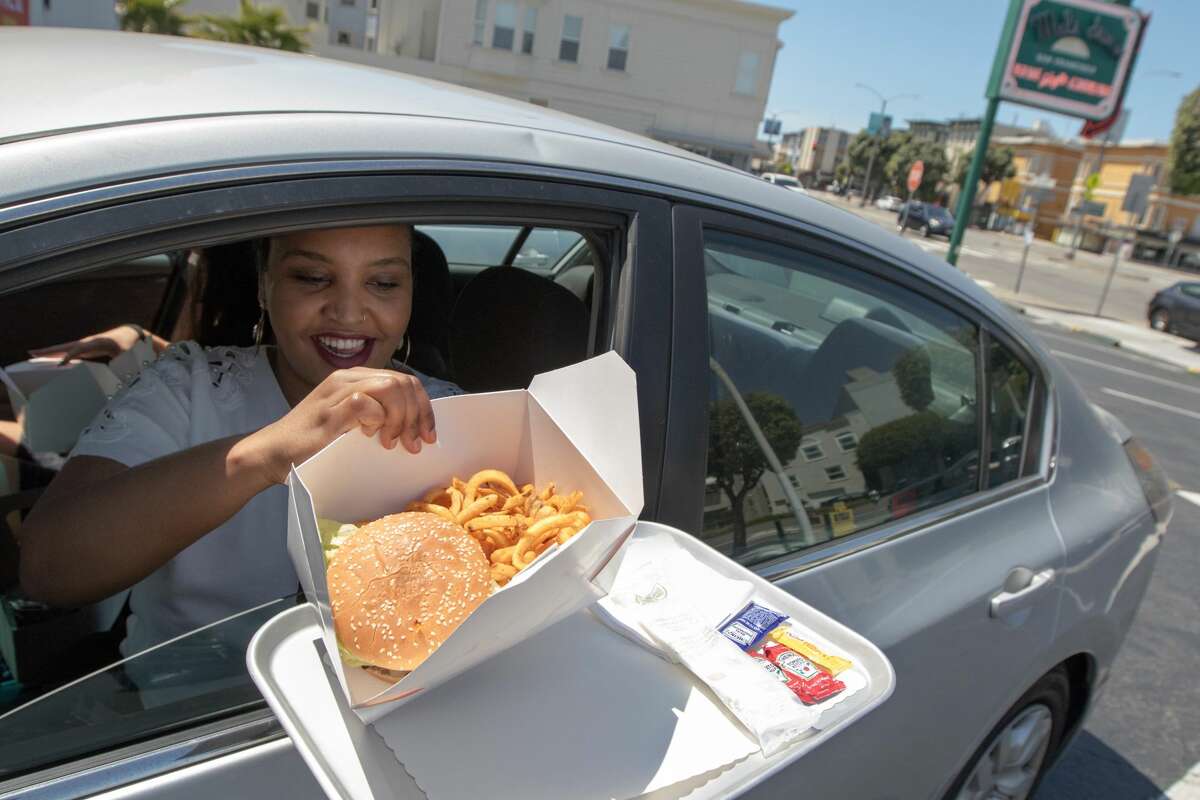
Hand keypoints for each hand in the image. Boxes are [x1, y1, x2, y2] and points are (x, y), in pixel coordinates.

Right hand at [30, 325, 144, 363]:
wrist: (131, 334)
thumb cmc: (130, 346)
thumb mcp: (127, 356)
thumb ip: (121, 366)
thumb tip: (116, 380)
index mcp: (98, 343)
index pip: (79, 350)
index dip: (69, 356)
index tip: (59, 365)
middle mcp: (89, 341)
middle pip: (66, 346)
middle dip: (49, 350)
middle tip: (31, 353)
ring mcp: (86, 343)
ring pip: (65, 347)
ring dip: (49, 351)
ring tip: (33, 354)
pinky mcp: (86, 347)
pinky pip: (69, 350)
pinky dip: (58, 353)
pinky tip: (50, 358)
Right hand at [243, 368, 436, 484]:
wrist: (274, 452)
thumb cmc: (316, 443)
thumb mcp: (355, 424)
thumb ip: (380, 417)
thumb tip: (415, 429)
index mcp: (358, 378)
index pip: (406, 381)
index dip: (423, 407)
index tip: (428, 435)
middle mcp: (349, 377)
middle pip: (403, 382)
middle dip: (417, 415)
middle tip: (414, 443)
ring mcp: (338, 391)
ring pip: (390, 388)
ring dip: (400, 418)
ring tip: (392, 442)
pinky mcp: (330, 409)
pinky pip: (366, 404)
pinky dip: (377, 421)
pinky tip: (371, 438)